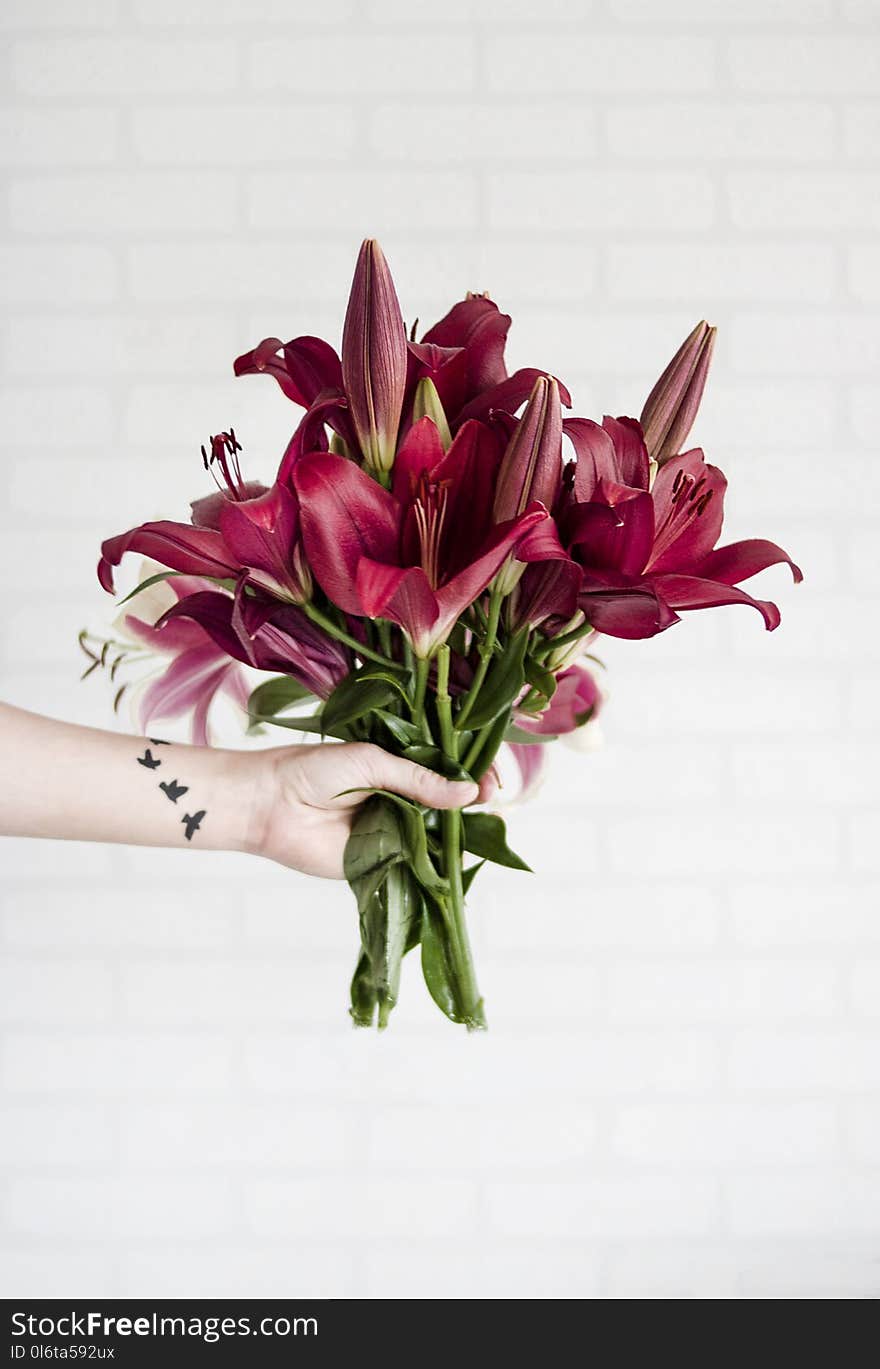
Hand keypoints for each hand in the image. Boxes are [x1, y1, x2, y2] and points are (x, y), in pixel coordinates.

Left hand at [245, 741, 494, 878]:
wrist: (270, 804)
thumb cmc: (314, 771)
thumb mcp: (373, 761)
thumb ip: (419, 779)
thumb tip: (468, 793)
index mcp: (399, 766)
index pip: (447, 769)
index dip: (472, 772)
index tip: (490, 778)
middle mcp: (401, 799)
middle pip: (449, 803)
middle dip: (472, 801)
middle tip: (491, 797)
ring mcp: (394, 831)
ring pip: (438, 834)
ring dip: (460, 833)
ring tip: (482, 825)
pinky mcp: (382, 863)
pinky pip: (416, 865)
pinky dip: (437, 864)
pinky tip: (455, 858)